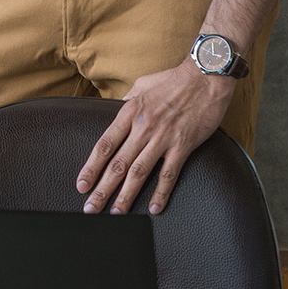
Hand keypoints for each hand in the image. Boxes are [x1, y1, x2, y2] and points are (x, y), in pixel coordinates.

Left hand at [75, 61, 235, 214]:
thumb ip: (127, 101)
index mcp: (129, 113)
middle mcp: (142, 128)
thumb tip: (117, 111)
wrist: (206, 75)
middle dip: (101, 190)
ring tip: (115, 213)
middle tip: (90, 208)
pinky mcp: (183, 145)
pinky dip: (161, 193)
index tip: (82, 184)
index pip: (104, 146)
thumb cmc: (173, 79)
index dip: (90, 168)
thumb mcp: (141, 85)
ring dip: (125, 196)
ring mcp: (163, 138)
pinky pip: (169, 174)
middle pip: (117, 165)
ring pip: (139, 173)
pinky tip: (154, 207)